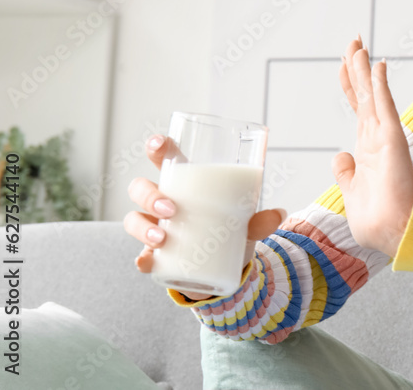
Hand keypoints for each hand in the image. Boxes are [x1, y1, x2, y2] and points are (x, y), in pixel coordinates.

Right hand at [123, 135, 286, 301]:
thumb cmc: (230, 231)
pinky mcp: (154, 255)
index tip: (160, 145)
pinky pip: (140, 255)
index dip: (156, 147)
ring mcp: (154, 228)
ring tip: (163, 238)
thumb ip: (261, 220)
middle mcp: (163, 203)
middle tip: (172, 209)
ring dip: (143, 228)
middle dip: (150, 196)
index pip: (163, 158)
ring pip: (133, 220)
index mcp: (185, 185)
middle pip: (140, 188)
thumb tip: (279, 214)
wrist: (226, 267)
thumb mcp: (247, 223)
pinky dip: (142, 259)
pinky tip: (146, 262)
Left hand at [334, 35, 412, 256]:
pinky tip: (376, 64)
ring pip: (372, 94)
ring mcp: (385, 137)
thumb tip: (340, 156)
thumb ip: (346, 173)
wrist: (394, 234)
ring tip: (357, 44)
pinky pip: (384, 106)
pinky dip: (380, 84)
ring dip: (365, 68)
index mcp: (368, 149)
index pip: (357, 108)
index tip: (345, 63)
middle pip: (364, 94)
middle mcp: (377, 138)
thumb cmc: (377, 221)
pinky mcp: (392, 140)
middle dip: (357, 67)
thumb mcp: (351, 192)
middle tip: (353, 41)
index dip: (351, 84)